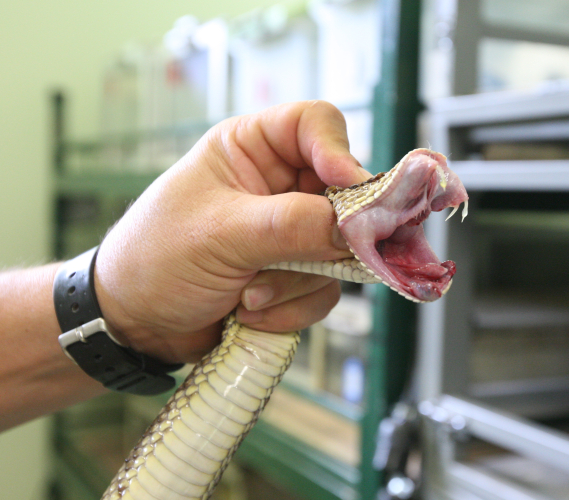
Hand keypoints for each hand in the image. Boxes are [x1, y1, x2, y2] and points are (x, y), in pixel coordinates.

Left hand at [93, 101, 371, 362]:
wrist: (133, 325)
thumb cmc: (154, 259)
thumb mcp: (220, 234)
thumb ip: (292, 226)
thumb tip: (355, 228)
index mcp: (251, 149)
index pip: (315, 124)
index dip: (338, 150)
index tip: (348, 187)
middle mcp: (278, 186)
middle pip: (341, 193)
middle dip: (322, 237)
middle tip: (309, 257)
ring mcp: (290, 233)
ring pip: (337, 250)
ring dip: (296, 282)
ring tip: (247, 295)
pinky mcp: (295, 275)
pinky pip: (325, 289)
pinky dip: (293, 308)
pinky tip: (250, 313)